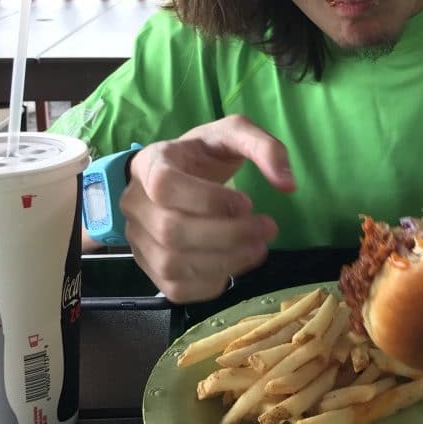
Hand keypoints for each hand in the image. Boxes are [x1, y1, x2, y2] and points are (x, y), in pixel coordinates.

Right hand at [119, 115, 295, 302]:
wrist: (177, 175)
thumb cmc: (203, 155)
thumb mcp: (234, 135)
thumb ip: (265, 148)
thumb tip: (288, 184)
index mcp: (150, 164)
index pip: (165, 185)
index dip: (208, 200)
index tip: (248, 202)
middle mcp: (135, 203)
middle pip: (171, 231)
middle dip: (228, 235)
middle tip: (266, 228)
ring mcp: (139, 240)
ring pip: (173, 264)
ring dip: (225, 261)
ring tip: (259, 247)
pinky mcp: (150, 269)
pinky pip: (176, 289)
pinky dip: (213, 281)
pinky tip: (236, 263)